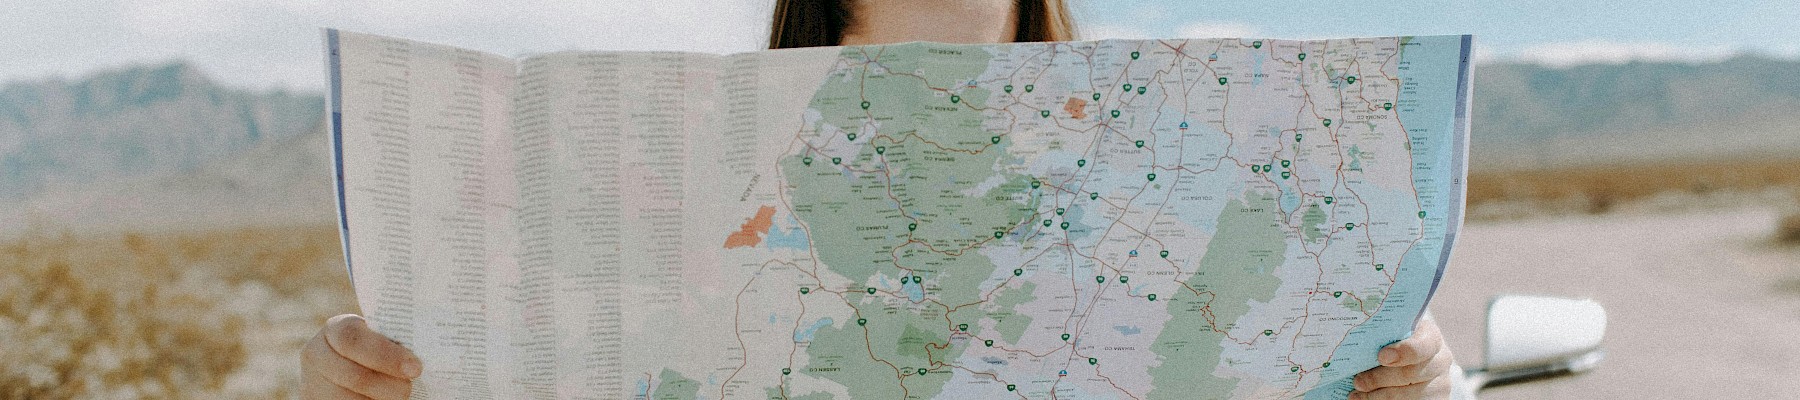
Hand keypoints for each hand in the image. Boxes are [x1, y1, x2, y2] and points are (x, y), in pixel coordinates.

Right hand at [301, 314, 421, 399]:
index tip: (415, 368)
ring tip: (400, 398)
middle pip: (355, 376)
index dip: (385, 355)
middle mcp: (317, 354)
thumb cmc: (375, 350)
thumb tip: (421, 357)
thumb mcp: (379, 338)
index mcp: (336, 329)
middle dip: (389, 386)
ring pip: (350, 399)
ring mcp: (313, 382)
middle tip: (409, 389)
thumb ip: (394, 341)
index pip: (354, 339)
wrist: (344, 369)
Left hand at [1350, 314, 1454, 399]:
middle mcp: (1440, 359)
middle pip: (1410, 373)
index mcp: (1430, 336)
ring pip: (1408, 395)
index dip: (1403, 352)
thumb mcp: (1391, 336)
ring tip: (1357, 394)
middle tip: (1358, 381)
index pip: (1423, 344)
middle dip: (1379, 378)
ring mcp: (1441, 382)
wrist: (1409, 362)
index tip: (1382, 357)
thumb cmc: (1394, 344)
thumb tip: (1358, 344)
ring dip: (1378, 396)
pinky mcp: (1437, 399)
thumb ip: (1381, 337)